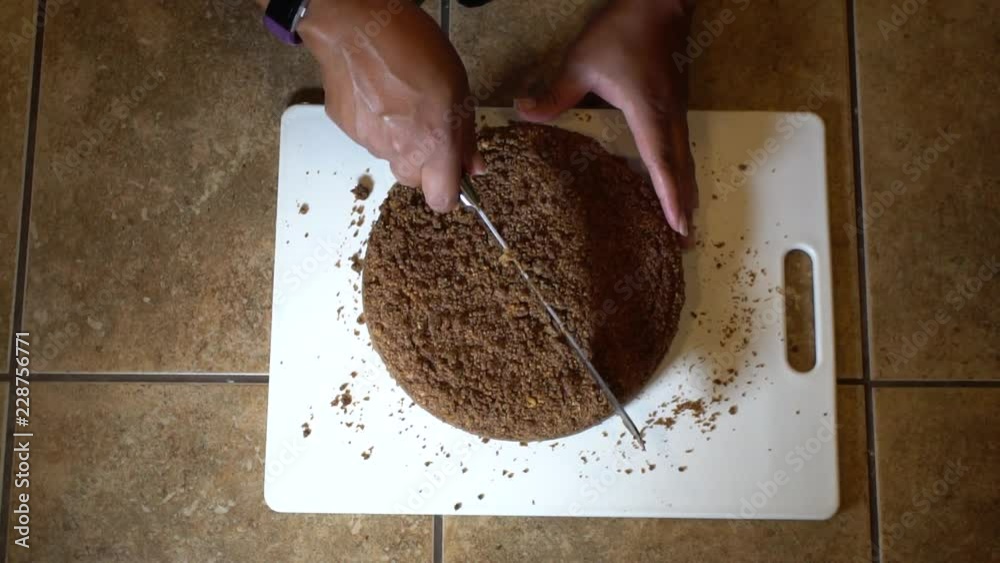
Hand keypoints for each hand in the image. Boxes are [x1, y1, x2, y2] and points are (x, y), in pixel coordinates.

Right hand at [298, 0, 483, 210]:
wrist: (355, 27)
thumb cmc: (413, 47)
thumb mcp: (458, 87)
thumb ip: (465, 134)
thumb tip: (474, 167)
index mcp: (434, 143)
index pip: (441, 200)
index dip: (448, 191)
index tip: (451, 174)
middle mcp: (400, 151)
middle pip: (414, 180)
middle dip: (423, 163)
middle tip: (426, 127)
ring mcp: (369, 142)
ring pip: (390, 157)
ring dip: (398, 139)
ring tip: (399, 101)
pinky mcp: (347, 130)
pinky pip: (367, 138)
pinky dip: (374, 123)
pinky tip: (377, 94)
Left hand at [515, 0, 697, 238]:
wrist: (658, 1)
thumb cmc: (623, 31)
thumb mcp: (582, 62)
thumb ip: (555, 94)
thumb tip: (522, 111)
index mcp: (649, 112)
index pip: (661, 163)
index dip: (669, 197)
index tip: (678, 226)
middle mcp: (670, 117)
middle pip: (681, 170)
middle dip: (684, 206)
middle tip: (685, 240)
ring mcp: (678, 110)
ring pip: (686, 159)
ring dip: (687, 191)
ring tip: (686, 221)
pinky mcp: (677, 104)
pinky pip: (683, 146)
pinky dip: (683, 170)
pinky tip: (677, 181)